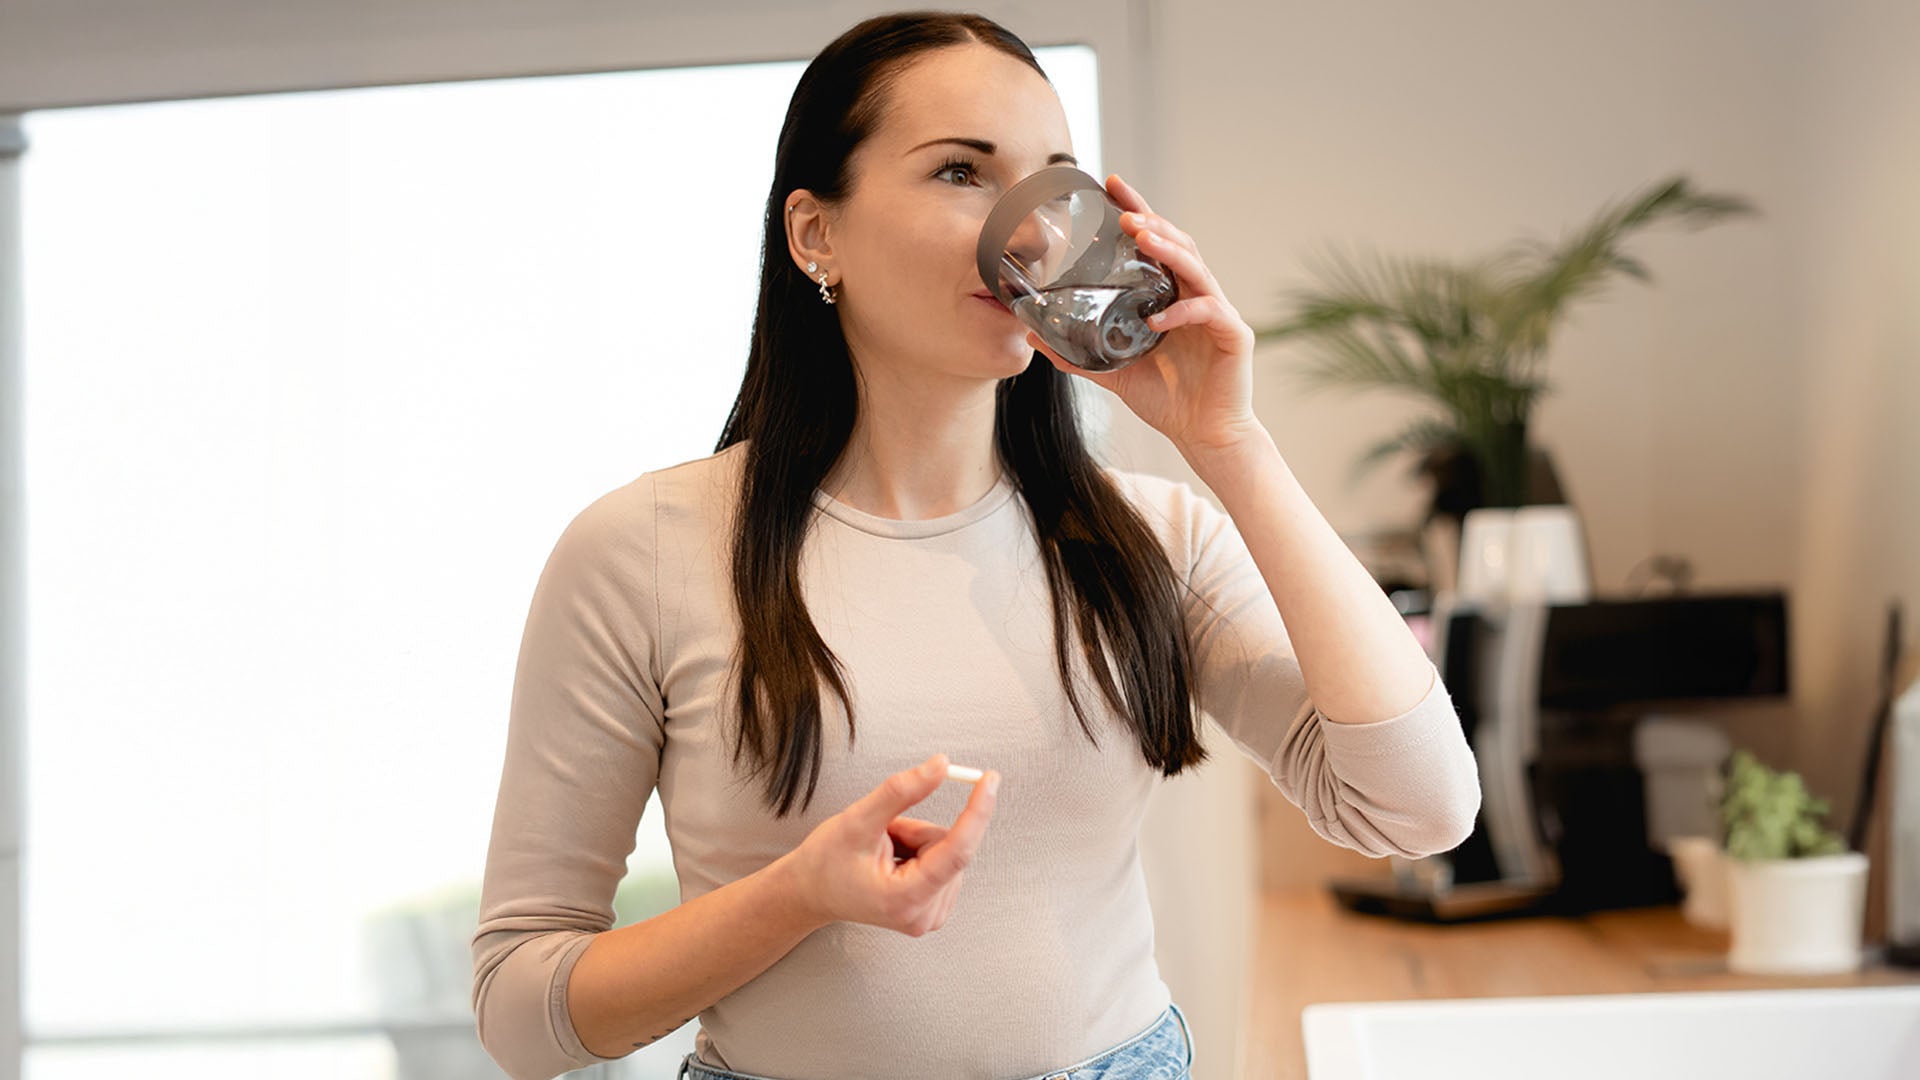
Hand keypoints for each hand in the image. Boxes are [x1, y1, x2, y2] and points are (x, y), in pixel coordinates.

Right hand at [788, 753, 999, 936]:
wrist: (810, 891)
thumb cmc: (825, 862)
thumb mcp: (857, 820)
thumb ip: (901, 791)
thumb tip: (941, 766)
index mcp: (905, 900)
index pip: (957, 851)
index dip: (976, 811)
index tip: (989, 780)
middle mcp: (924, 915)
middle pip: (947, 846)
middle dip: (917, 830)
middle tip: (882, 836)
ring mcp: (930, 915)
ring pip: (945, 850)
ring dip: (916, 840)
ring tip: (882, 852)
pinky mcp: (933, 908)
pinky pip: (943, 861)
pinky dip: (919, 851)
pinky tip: (892, 861)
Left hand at [1025, 172, 1264, 457]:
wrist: (1204, 436)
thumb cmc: (1167, 400)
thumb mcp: (1114, 372)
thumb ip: (1079, 354)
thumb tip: (1033, 336)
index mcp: (1170, 297)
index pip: (1154, 245)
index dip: (1136, 213)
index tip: (1110, 186)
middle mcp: (1196, 296)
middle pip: (1178, 244)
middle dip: (1151, 222)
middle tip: (1123, 211)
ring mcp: (1217, 313)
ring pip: (1196, 267)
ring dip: (1168, 250)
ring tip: (1141, 237)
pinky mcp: (1235, 335)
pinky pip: (1208, 312)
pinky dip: (1183, 311)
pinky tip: (1157, 317)